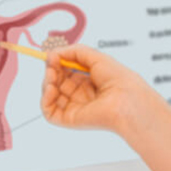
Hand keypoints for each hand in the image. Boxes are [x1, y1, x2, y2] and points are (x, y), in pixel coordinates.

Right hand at [40, 44, 161, 137]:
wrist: (126, 100)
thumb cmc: (119, 80)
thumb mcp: (96, 57)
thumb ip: (74, 51)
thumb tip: (54, 52)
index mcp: (89, 83)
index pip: (66, 72)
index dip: (58, 62)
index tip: (53, 54)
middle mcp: (81, 95)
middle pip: (57, 82)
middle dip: (51, 70)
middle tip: (51, 62)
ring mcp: (74, 107)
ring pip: (51, 95)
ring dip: (47, 82)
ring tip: (51, 74)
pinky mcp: (68, 119)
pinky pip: (49, 111)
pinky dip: (45, 99)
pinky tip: (51, 88)